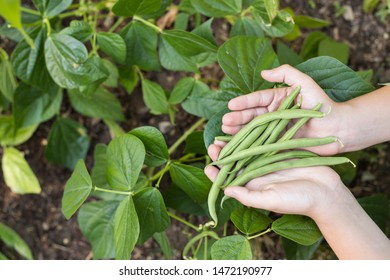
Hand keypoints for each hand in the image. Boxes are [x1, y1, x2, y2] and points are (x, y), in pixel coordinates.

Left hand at [205, 141, 345, 218]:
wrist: (326, 192)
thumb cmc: (299, 201)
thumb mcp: (272, 200)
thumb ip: (249, 197)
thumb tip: (225, 190)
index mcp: (253, 187)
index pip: (230, 181)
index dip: (217, 175)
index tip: (208, 167)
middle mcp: (258, 174)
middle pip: (236, 162)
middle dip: (224, 154)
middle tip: (213, 145)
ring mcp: (268, 161)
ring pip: (248, 149)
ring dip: (236, 142)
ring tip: (225, 134)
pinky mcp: (280, 151)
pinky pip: (264, 140)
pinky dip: (255, 134)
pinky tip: (246, 126)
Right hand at [213, 64, 346, 155]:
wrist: (338, 129)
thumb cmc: (322, 104)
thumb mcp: (306, 83)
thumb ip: (287, 73)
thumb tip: (264, 72)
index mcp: (277, 99)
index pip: (257, 99)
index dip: (244, 102)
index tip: (231, 105)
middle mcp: (273, 114)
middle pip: (251, 116)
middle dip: (237, 118)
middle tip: (225, 122)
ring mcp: (275, 130)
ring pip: (253, 130)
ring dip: (238, 131)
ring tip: (226, 132)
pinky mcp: (278, 144)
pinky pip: (261, 144)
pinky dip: (248, 146)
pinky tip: (236, 146)